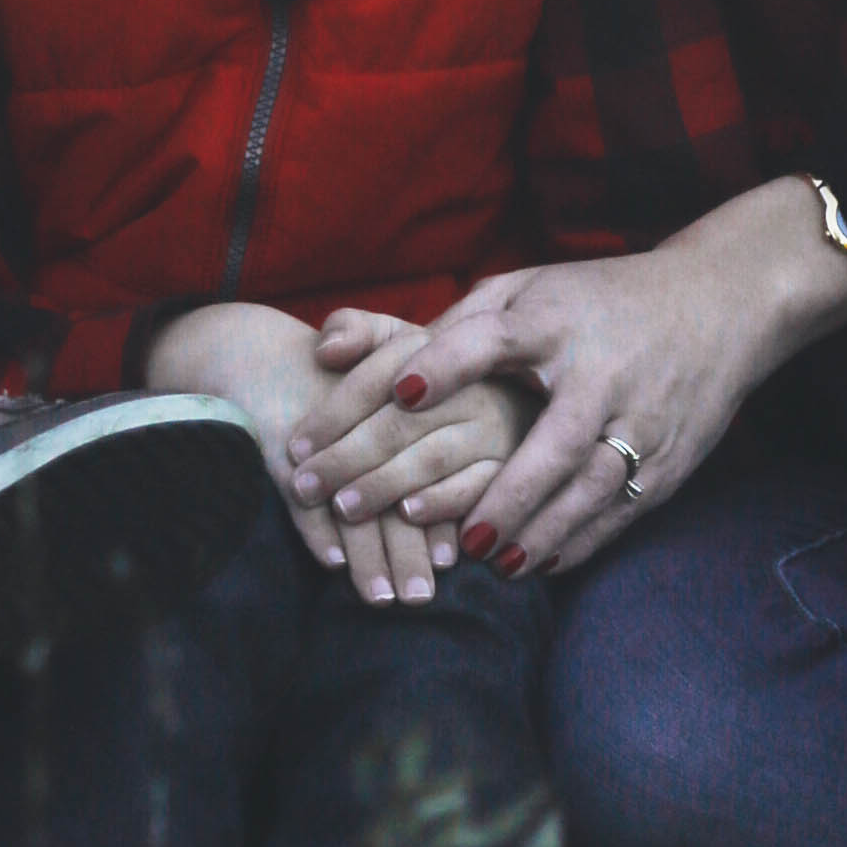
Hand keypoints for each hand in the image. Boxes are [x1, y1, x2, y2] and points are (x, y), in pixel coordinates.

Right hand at [144, 302, 451, 605]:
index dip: (438, 517)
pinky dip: (318, 530)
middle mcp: (370, 420)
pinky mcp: (286, 448)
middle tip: (418, 598)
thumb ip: (415, 464)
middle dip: (406, 551)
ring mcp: (326, 439)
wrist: (265, 359)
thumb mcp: (378, 409)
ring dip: (369, 555)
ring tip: (382, 596)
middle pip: (394, 495)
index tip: (446, 561)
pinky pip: (304, 497)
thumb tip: (447, 533)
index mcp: (405, 405)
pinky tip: (334, 561)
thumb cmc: (334, 393)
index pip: (427, 472)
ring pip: (353, 505)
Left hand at [288, 311, 541, 547]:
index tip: (294, 448)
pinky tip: (408, 515)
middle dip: (347, 457)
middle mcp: (474, 382)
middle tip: (305, 488)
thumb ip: (363, 331)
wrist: (552, 368)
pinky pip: (482, 486)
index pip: (378, 376)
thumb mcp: (411, 337)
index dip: (332, 412)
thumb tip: (325, 350)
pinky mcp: (524, 465)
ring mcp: (502, 426)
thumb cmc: (448, 368)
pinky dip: (443, 501)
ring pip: (434, 456)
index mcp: (440, 348)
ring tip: (343, 508)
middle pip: (400, 421)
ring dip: (384, 485)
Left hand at [292, 183, 846, 579]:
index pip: (496, 339)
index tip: (400, 390)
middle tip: (447, 532)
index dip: (448, 363)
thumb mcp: (533, 287)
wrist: (719, 306)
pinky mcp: (670, 459)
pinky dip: (581, 541)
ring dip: (541, 530)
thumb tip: (377, 358)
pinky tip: (540, 563)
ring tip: (494, 562)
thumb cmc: (600, 300)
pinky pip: (622, 510)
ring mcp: (643, 422)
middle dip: (503, 493)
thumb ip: (463, 323)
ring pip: (591, 490)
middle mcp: (604, 375)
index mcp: (559, 321)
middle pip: (553, 442)